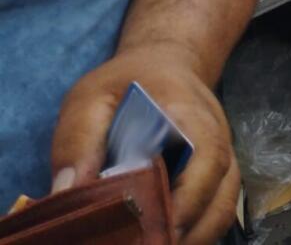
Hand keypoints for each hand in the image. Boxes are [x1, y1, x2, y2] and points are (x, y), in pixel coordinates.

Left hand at [50, 47, 240, 244]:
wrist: (165, 65)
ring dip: (195, 237)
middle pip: (220, 193)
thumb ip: (78, 141)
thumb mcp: (91, 99)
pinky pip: (216, 211)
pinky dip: (195, 233)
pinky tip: (163, 240)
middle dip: (188, 231)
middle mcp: (218, 139)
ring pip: (223, 208)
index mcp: (190, 115)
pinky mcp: (215, 176)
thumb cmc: (127, 82)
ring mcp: (222, 158)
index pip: (206, 158)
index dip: (188, 199)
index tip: (160, 230)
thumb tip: (66, 194)